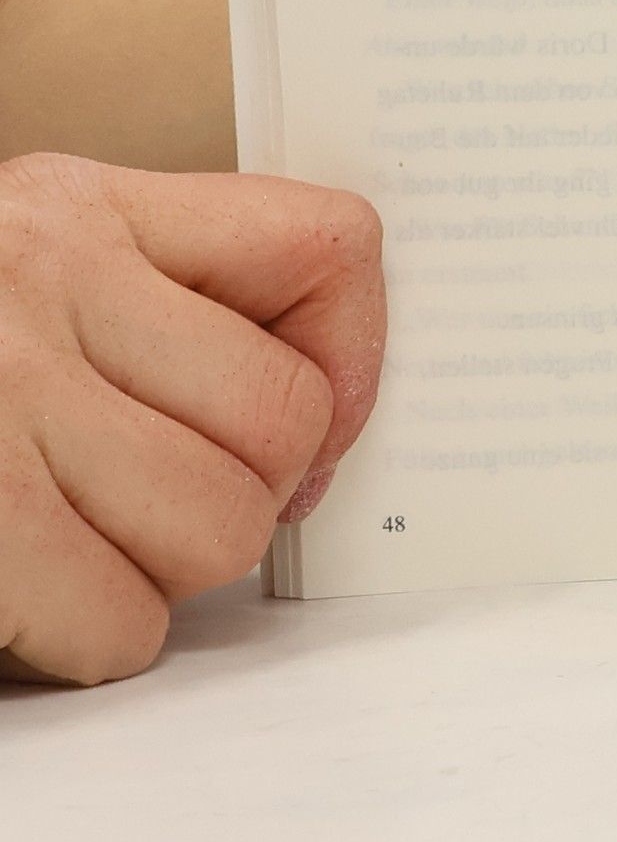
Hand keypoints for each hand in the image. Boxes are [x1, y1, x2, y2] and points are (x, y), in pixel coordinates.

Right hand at [0, 154, 384, 684]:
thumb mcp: (36, 257)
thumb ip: (169, 296)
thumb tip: (319, 426)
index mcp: (83, 208)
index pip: (328, 247)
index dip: (355, 350)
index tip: (317, 415)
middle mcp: (39, 285)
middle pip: (286, 420)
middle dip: (251, 487)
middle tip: (170, 491)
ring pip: (220, 528)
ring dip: (171, 567)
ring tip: (91, 535)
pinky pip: (120, 621)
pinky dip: (95, 634)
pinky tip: (35, 589)